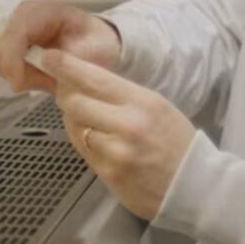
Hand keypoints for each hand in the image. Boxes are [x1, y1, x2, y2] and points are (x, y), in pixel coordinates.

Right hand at [0, 0, 120, 92]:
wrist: (99, 46)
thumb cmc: (98, 45)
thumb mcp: (93, 52)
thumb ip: (70, 59)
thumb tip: (45, 62)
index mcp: (47, 10)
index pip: (19, 30)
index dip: (13, 58)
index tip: (18, 84)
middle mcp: (27, 15)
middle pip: (4, 47)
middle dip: (17, 71)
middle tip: (43, 85)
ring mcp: (18, 29)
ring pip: (2, 60)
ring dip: (22, 76)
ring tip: (49, 79)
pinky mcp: (15, 45)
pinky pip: (7, 68)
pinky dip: (22, 78)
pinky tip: (43, 77)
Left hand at [37, 48, 195, 220]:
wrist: (194, 186)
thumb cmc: (175, 142)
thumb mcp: (156, 106)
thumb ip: (121, 94)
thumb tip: (84, 79)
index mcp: (143, 101)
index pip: (95, 78)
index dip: (67, 66)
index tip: (50, 57)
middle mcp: (127, 125)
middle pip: (74, 102)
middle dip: (66, 94)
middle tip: (67, 90)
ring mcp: (115, 152)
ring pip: (74, 126)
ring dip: (75, 120)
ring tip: (91, 120)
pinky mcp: (107, 174)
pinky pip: (82, 150)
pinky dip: (84, 142)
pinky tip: (98, 141)